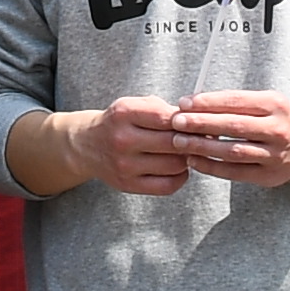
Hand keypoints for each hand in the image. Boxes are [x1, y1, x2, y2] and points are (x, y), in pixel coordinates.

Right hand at [49, 94, 204, 195]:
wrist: (87, 145)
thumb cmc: (118, 122)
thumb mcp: (134, 105)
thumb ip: (163, 110)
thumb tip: (199, 122)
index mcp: (124, 113)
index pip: (167, 118)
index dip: (189, 121)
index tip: (201, 122)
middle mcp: (122, 140)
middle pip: (173, 143)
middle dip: (192, 140)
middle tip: (202, 138)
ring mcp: (124, 165)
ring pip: (174, 165)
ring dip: (187, 158)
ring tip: (187, 151)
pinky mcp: (128, 185)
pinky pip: (167, 185)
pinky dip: (180, 177)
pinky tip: (179, 167)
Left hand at [173, 89, 289, 181]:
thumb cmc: (275, 120)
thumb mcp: (264, 103)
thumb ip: (235, 103)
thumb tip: (192, 105)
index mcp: (275, 104)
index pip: (236, 101)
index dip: (207, 102)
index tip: (184, 103)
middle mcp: (277, 129)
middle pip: (233, 125)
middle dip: (201, 123)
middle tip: (177, 122)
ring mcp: (274, 154)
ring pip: (233, 151)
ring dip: (203, 146)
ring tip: (180, 142)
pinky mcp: (268, 175)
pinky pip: (235, 172)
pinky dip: (212, 166)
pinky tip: (194, 160)